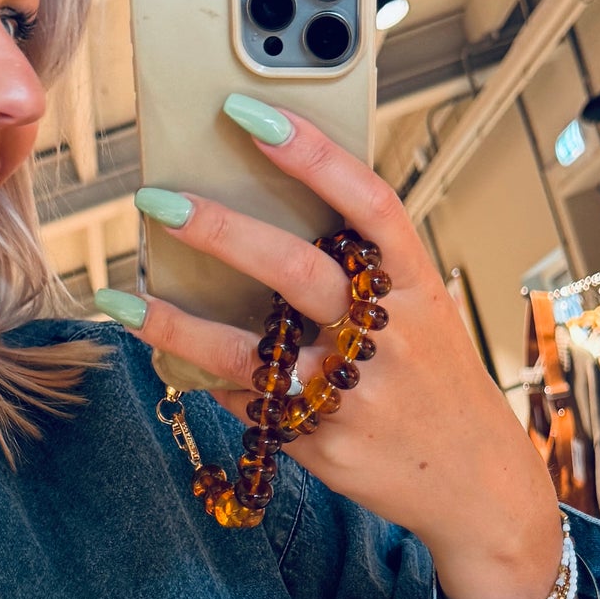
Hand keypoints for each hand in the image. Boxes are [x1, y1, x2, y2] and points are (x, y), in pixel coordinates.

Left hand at [116, 101, 563, 598]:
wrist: (477, 485)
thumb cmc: (435, 381)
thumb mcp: (423, 313)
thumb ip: (362, 272)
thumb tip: (264, 218)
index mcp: (417, 285)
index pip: (367, 204)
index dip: (311, 154)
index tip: (248, 114)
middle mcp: (387, 334)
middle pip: (298, 271)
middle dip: (224, 231)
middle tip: (159, 199)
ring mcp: (352, 393)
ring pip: (251, 352)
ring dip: (178, 325)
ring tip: (122, 300)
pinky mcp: (321, 441)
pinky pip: (247, 403)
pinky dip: (204, 379)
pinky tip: (165, 357)